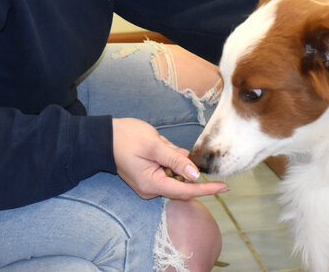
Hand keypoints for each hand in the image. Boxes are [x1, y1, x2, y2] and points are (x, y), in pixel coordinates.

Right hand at [112, 118, 228, 199]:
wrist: (103, 137)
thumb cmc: (126, 138)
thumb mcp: (154, 146)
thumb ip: (175, 160)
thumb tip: (195, 175)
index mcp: (152, 184)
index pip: (186, 191)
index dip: (207, 189)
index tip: (225, 187)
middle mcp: (150, 188)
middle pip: (180, 184)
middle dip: (186, 167)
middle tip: (181, 150)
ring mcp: (148, 183)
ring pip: (173, 174)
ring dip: (174, 159)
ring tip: (159, 143)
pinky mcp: (147, 176)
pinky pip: (166, 170)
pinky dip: (169, 158)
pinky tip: (160, 146)